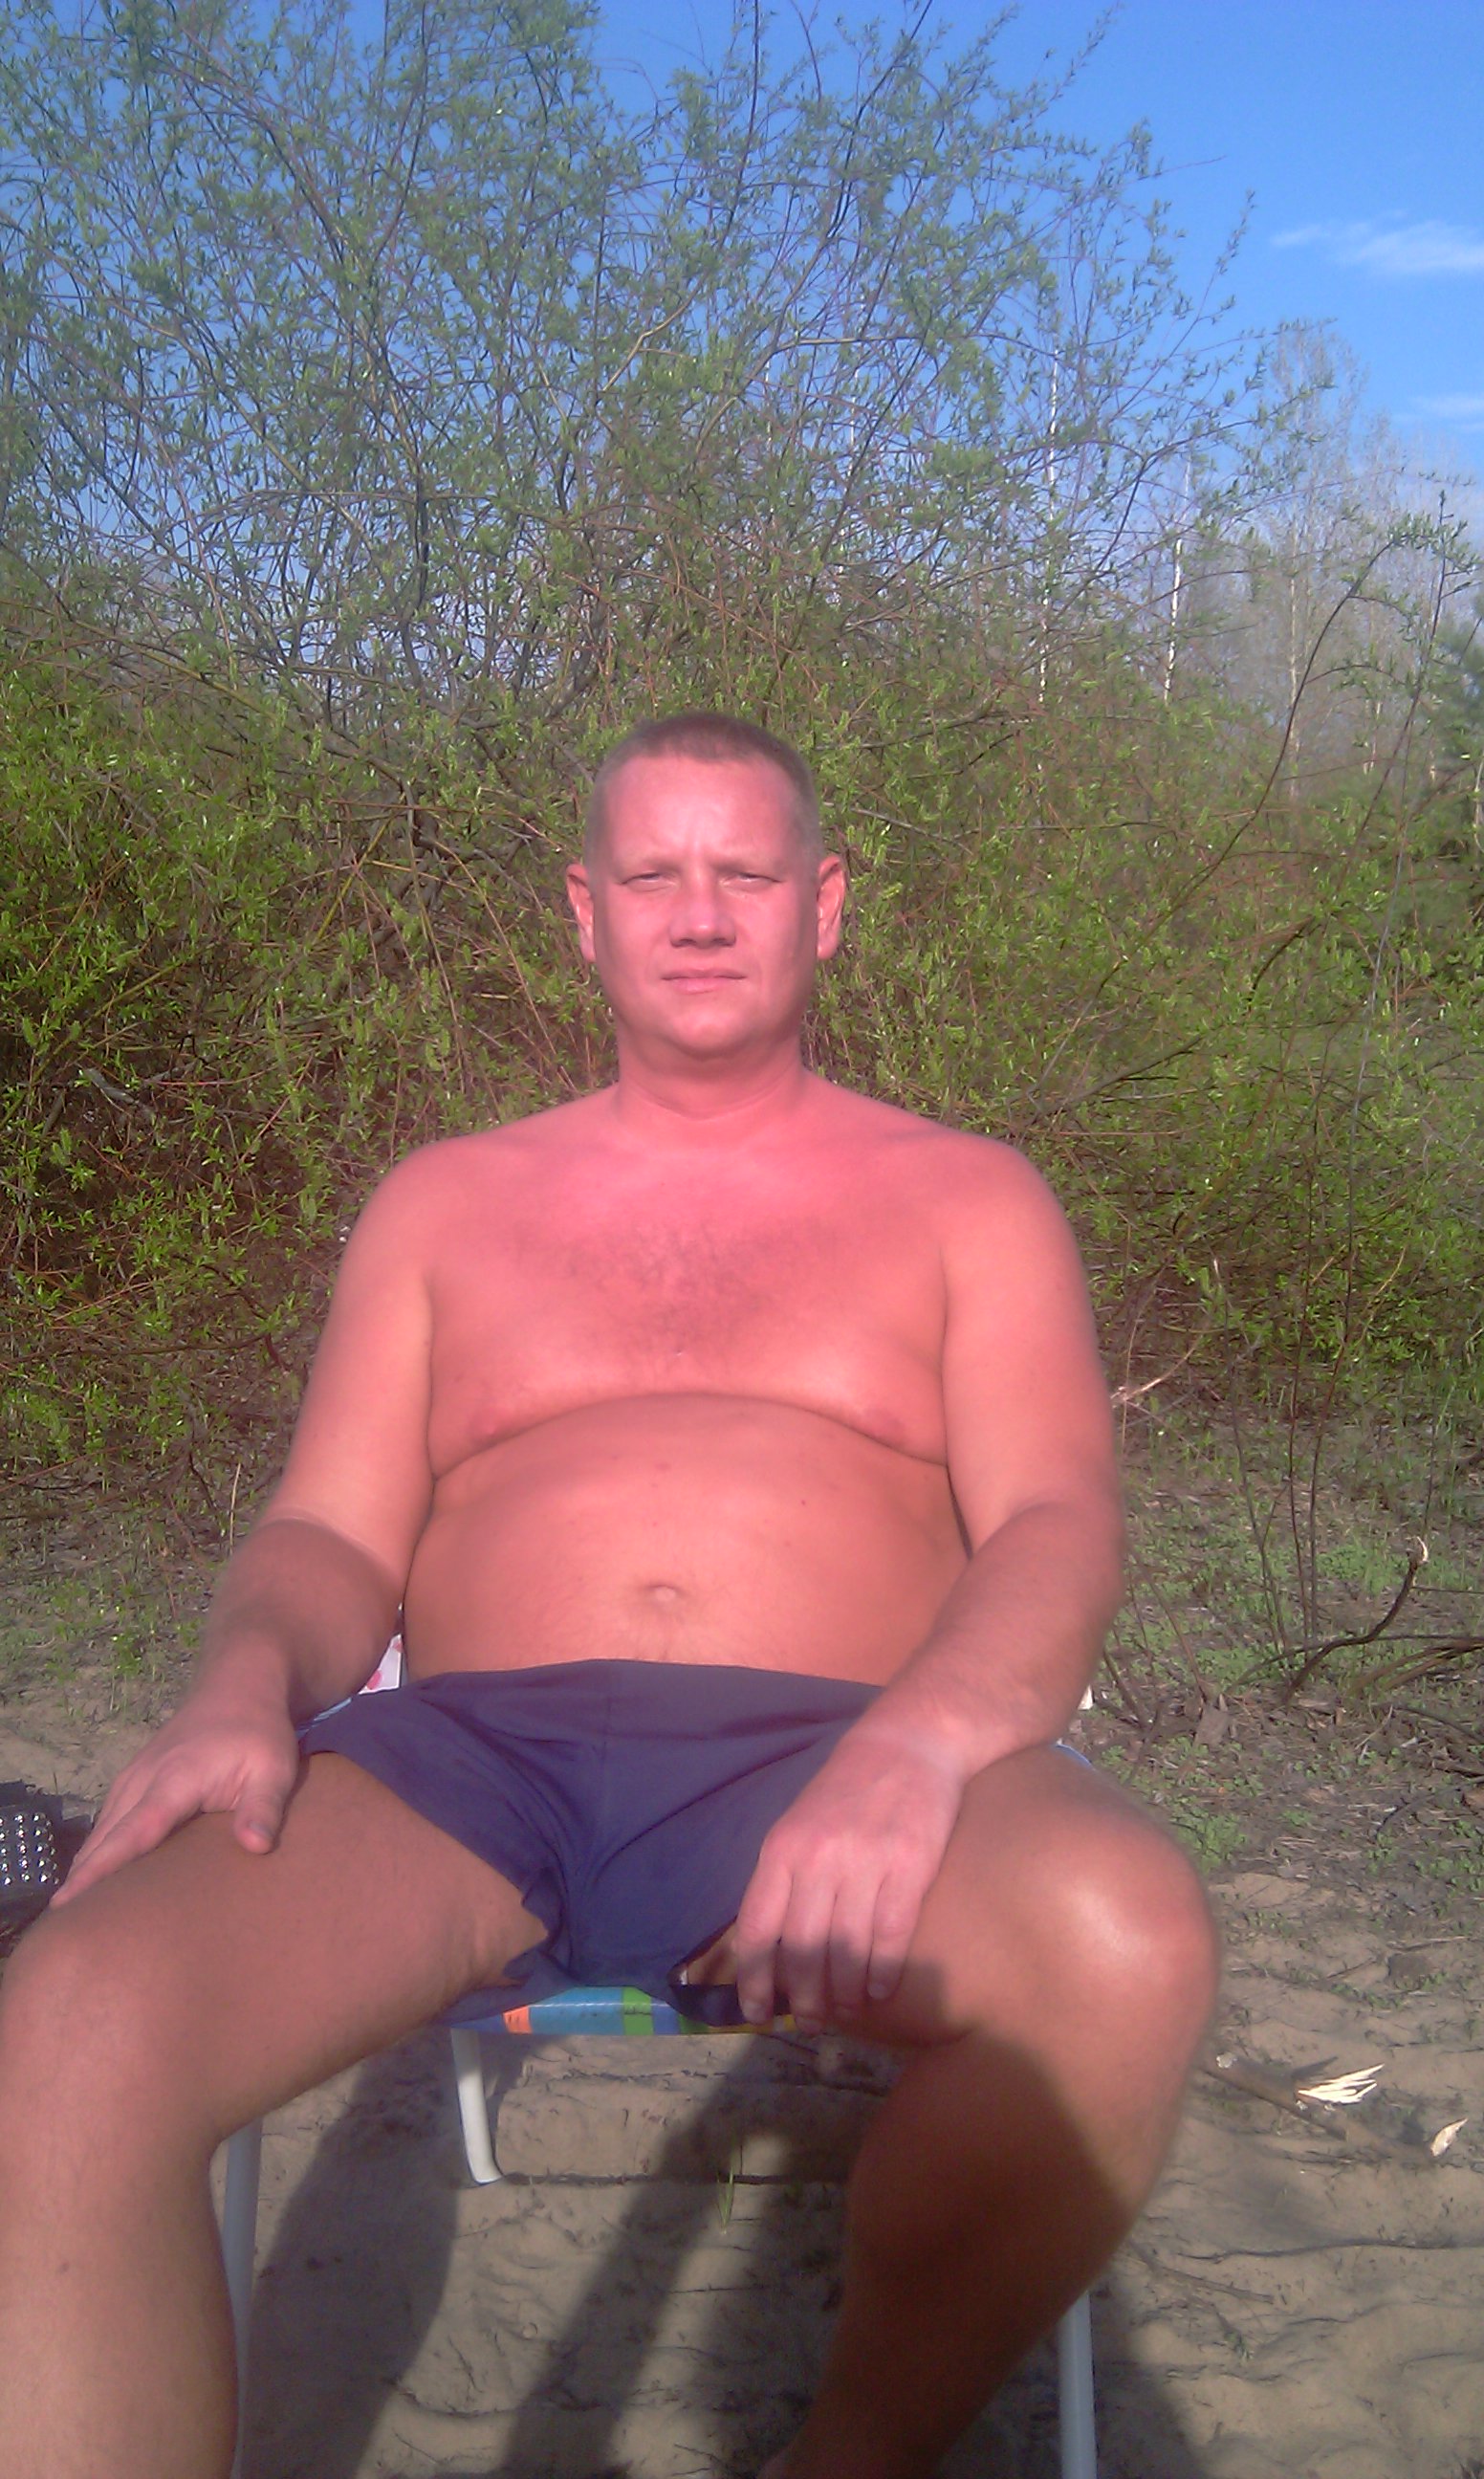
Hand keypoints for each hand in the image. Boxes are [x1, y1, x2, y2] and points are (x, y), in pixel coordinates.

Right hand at [52, 1687, 301, 1907]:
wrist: (240, 1687)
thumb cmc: (259, 1733)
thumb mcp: (275, 1768)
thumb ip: (263, 1808)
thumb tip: (255, 1847)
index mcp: (174, 1780)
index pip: (132, 1832)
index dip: (102, 1868)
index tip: (70, 1899)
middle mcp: (143, 1779)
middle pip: (106, 1836)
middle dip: (84, 1878)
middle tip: (67, 1925)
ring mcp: (134, 1776)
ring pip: (103, 1828)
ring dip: (87, 1864)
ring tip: (76, 1912)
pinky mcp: (135, 1778)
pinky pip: (110, 1818)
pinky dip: (99, 1847)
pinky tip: (96, 1875)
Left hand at [733, 1719, 965, 2029]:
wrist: (908, 1743)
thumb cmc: (847, 1789)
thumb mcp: (798, 1824)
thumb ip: (782, 1878)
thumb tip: (766, 1946)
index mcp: (782, 1849)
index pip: (758, 1929)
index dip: (754, 1979)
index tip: (756, 2013)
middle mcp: (818, 1860)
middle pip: (802, 1949)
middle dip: (803, 1998)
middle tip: (810, 2023)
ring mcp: (865, 1864)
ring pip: (846, 1950)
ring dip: (843, 1994)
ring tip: (844, 2011)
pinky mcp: (910, 1868)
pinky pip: (890, 1937)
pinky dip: (882, 1973)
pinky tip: (878, 1990)